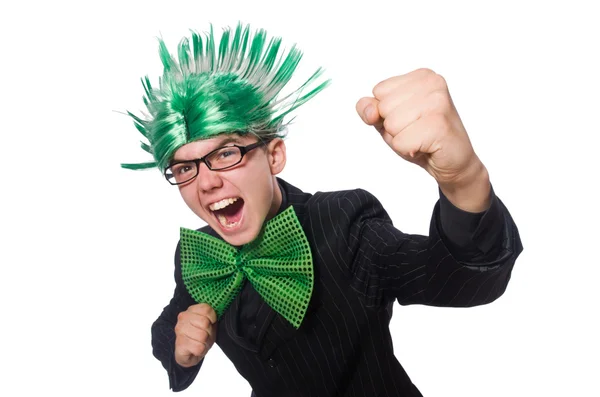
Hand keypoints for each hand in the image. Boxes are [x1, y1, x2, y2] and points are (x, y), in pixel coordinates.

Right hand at [174, 303, 217, 367]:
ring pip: (202, 336)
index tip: (210, 324)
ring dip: (205, 342)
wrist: (190, 353)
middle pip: (205, 323)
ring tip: (200, 342)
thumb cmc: (200, 337)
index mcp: (191, 310)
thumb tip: (214, 317)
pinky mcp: (179, 344)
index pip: (206, 309)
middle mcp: (183, 318)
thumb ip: (211, 317)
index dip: (212, 318)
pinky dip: (201, 350)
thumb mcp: (209, 324)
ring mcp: (179, 331)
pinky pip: (198, 348)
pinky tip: (195, 349)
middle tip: (205, 336)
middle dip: (209, 332)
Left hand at [356, 68, 490, 211]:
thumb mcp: (389, 121)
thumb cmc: (422, 138)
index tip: (409, 119)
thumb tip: (369, 109)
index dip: (387, 112)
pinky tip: (427, 147)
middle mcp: (433, 83)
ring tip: (421, 138)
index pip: (378, 91)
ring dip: (402, 139)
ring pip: (391, 124)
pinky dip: (408, 150)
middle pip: (383, 107)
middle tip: (416, 131)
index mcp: (421, 76)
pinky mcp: (439, 125)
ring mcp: (438, 102)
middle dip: (394, 127)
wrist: (454, 162)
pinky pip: (401, 141)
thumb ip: (371, 110)